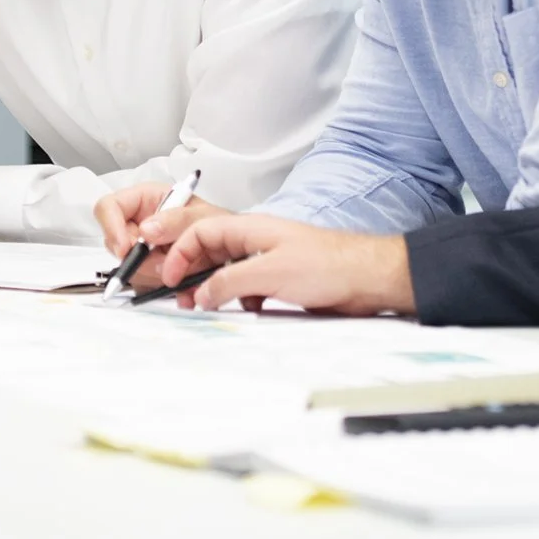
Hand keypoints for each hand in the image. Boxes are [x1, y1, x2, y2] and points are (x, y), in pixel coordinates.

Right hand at [93, 181, 228, 286]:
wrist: (234, 252)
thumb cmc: (219, 224)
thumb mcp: (203, 215)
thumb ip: (176, 220)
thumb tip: (145, 230)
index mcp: (145, 200)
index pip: (108, 207)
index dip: (111, 228)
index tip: (125, 249)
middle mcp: (139, 224)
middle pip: (115, 244)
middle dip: (139, 259)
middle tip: (165, 264)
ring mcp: (142, 250)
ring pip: (128, 268)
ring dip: (153, 275)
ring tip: (180, 270)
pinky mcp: (148, 272)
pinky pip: (141, 285)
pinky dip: (159, 288)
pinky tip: (179, 282)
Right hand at [159, 215, 414, 314]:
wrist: (367, 279)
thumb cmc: (330, 264)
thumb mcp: (269, 273)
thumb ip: (229, 282)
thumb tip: (201, 293)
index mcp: (249, 228)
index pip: (200, 232)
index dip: (180, 253)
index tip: (171, 277)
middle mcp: (256, 242)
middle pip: (210, 252)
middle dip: (192, 273)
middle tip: (181, 297)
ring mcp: (268, 261)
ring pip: (228, 273)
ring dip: (215, 290)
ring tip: (205, 307)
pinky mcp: (280, 280)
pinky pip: (248, 289)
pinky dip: (240, 300)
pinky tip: (246, 310)